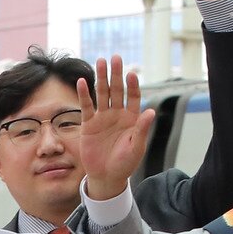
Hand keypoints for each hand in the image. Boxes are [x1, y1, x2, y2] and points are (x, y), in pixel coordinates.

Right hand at [78, 57, 155, 201]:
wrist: (107, 176)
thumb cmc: (125, 163)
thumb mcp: (137, 147)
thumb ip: (142, 129)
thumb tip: (150, 111)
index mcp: (132, 118)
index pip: (133, 96)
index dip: (132, 85)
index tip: (131, 73)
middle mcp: (118, 114)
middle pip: (117, 90)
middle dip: (116, 74)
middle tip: (115, 57)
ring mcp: (103, 118)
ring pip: (102, 94)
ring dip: (101, 78)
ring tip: (100, 62)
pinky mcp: (89, 124)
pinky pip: (86, 107)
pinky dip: (84, 95)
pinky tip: (82, 83)